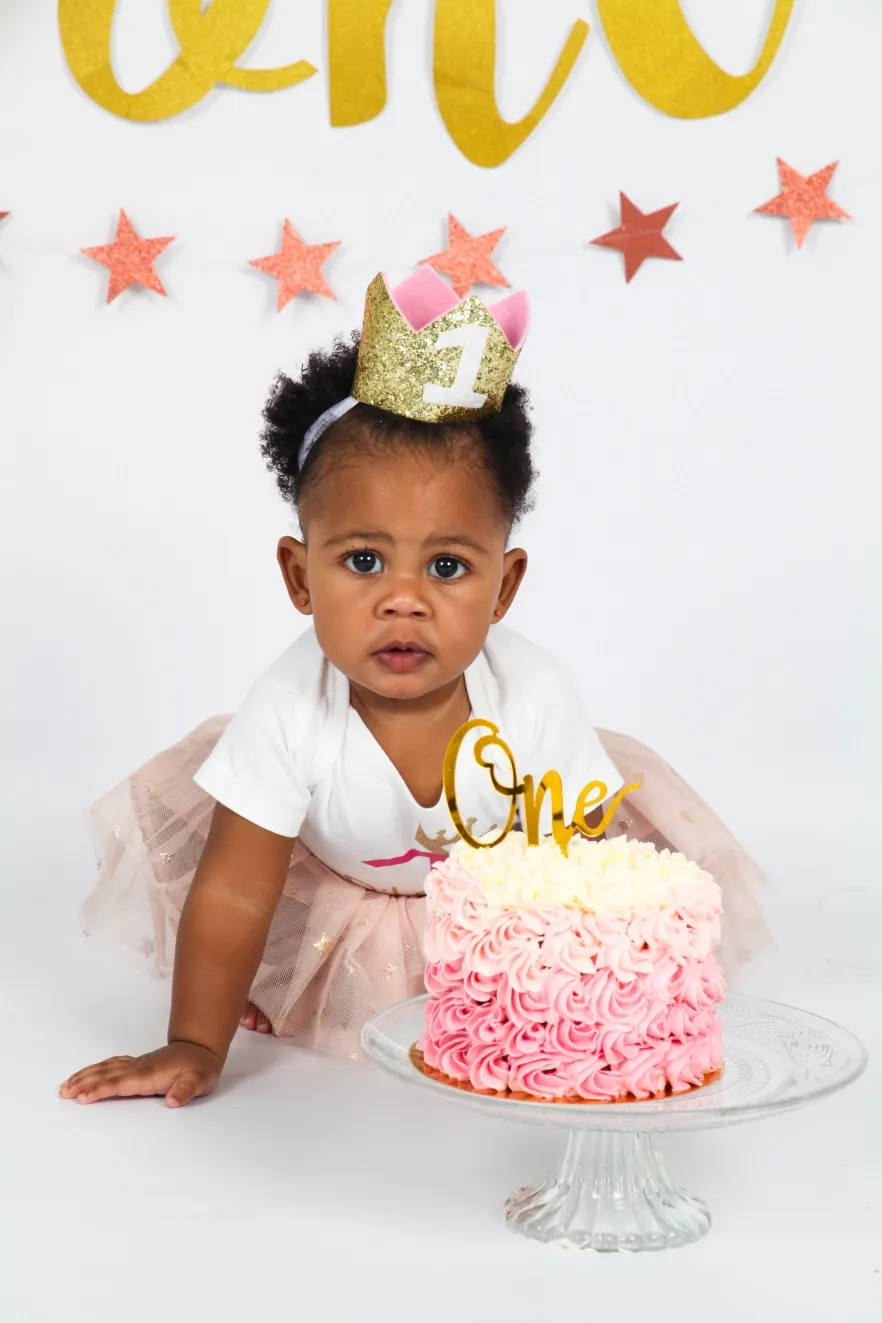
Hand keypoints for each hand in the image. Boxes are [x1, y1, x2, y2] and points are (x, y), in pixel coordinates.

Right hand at [59, 1041, 223, 1107]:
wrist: (201, 1049)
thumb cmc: (200, 1068)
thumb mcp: (201, 1081)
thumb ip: (187, 1090)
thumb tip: (174, 1101)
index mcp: (151, 1073)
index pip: (121, 1083)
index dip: (101, 1089)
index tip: (82, 1097)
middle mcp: (139, 1067)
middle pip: (107, 1074)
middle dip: (84, 1083)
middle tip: (63, 1092)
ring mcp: (136, 1064)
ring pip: (105, 1068)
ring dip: (85, 1075)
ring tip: (65, 1086)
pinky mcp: (136, 1064)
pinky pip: (110, 1065)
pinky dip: (94, 1070)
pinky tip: (84, 1076)